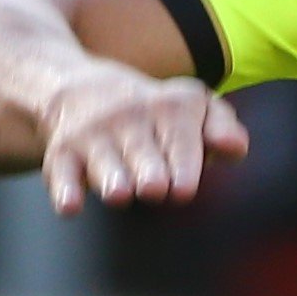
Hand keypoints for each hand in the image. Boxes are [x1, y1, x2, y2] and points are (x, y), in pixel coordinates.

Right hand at [37, 63, 246, 214]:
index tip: (184, 189)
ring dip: (110, 176)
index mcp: (169, 106)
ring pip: (103, 159)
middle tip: (155, 188)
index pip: (179, 135)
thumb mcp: (193, 107)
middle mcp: (128, 117)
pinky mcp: (63, 153)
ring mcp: (94, 135)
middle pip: (141, 148)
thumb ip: (221, 127)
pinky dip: (64, 188)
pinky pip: (61, 170)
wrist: (80, 88)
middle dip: (148, 169)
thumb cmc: (156, 114)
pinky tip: (70, 207)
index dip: (183, 161)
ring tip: (119, 194)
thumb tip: (234, 147)